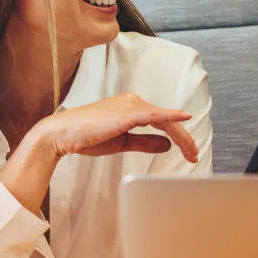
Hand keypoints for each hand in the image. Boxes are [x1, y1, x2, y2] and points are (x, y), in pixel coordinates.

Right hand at [41, 92, 198, 162]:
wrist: (63, 135)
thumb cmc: (87, 137)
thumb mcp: (123, 142)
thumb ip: (145, 142)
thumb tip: (166, 145)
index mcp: (131, 108)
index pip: (162, 121)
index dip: (178, 137)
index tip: (188, 153)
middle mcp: (133, 102)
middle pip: (166, 120)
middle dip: (183, 139)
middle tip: (194, 155)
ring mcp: (130, 105)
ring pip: (164, 119)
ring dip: (181, 136)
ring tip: (191, 151)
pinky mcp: (126, 113)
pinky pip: (154, 114)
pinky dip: (170, 115)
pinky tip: (184, 118)